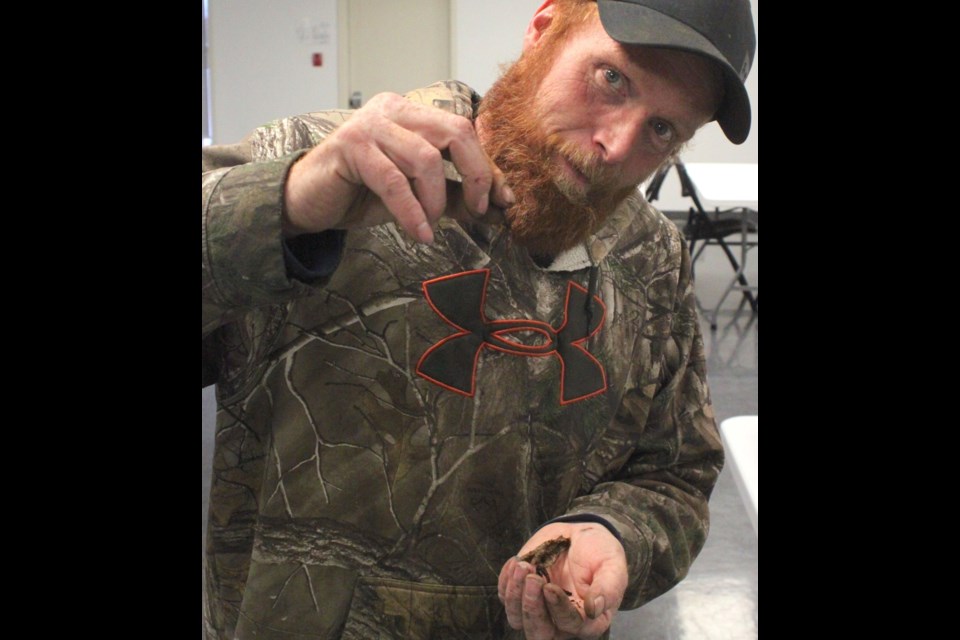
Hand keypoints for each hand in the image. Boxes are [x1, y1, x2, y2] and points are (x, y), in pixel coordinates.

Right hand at [282, 92, 513, 240]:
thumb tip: (496, 208)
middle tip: (478, 210)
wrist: (308, 202)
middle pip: (456, 132)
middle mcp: (394, 109)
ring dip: (436, 199)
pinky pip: (394, 180)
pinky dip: (412, 211)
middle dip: (475, 175)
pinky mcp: (351, 146)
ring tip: (431, 224)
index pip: (464, 133)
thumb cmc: (361, 195)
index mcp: (413, 113)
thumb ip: (452, 196)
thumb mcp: (417, 197)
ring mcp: (371, 124)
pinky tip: (419, 233)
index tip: (505, 201)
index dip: (488, 168)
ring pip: (426, 157)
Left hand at [498, 522, 627, 638]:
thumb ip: (608, 588)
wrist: (582, 535)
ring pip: (517, 618)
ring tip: (523, 566)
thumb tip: (595, 609)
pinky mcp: (522, 592)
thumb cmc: (600, 553)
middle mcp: (560, 621)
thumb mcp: (612, 566)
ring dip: (515, 594)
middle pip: (538, 633)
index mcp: (588, 621)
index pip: (569, 626)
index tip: (550, 586)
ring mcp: (539, 607)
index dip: (557, 609)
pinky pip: (505, 597)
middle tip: (533, 578)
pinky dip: (507, 581)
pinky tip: (518, 562)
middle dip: (531, 608)